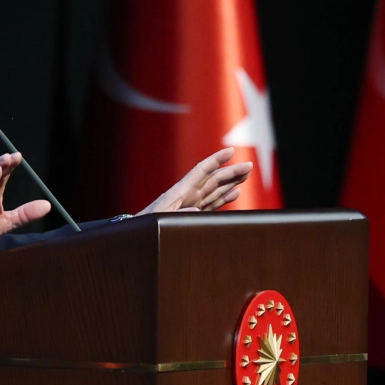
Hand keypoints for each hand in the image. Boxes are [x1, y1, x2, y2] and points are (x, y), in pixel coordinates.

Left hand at [136, 148, 252, 214]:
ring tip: (246, 175)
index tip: (230, 151)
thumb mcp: (158, 219)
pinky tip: (235, 193)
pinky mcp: (193, 214)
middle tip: (249, 165)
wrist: (135, 233)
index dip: (216, 160)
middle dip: (231, 171)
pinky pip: (212, 203)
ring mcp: (191, 204)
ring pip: (215, 189)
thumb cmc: (144, 224)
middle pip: (213, 179)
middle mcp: (187, 195)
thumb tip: (196, 208)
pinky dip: (225, 197)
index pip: (201, 171)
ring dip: (231, 182)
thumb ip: (177, 213)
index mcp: (179, 192)